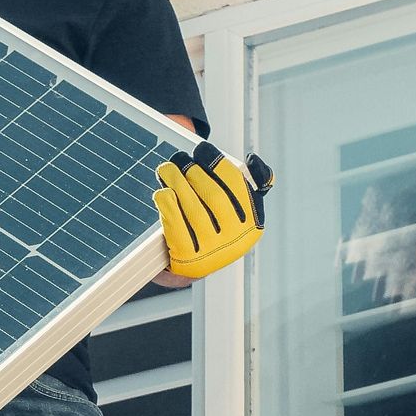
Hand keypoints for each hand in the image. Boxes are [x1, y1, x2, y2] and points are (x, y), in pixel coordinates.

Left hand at [154, 145, 273, 279]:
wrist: (189, 266)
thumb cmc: (212, 227)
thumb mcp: (235, 208)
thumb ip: (246, 184)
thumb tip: (252, 160)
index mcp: (253, 223)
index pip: (237, 185)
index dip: (217, 163)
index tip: (201, 149)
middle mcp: (236, 240)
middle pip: (214, 196)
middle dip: (194, 171)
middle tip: (179, 158)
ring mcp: (213, 253)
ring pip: (194, 209)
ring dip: (177, 183)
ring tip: (166, 169)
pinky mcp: (189, 261)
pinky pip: (176, 226)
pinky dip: (168, 205)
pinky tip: (162, 193)